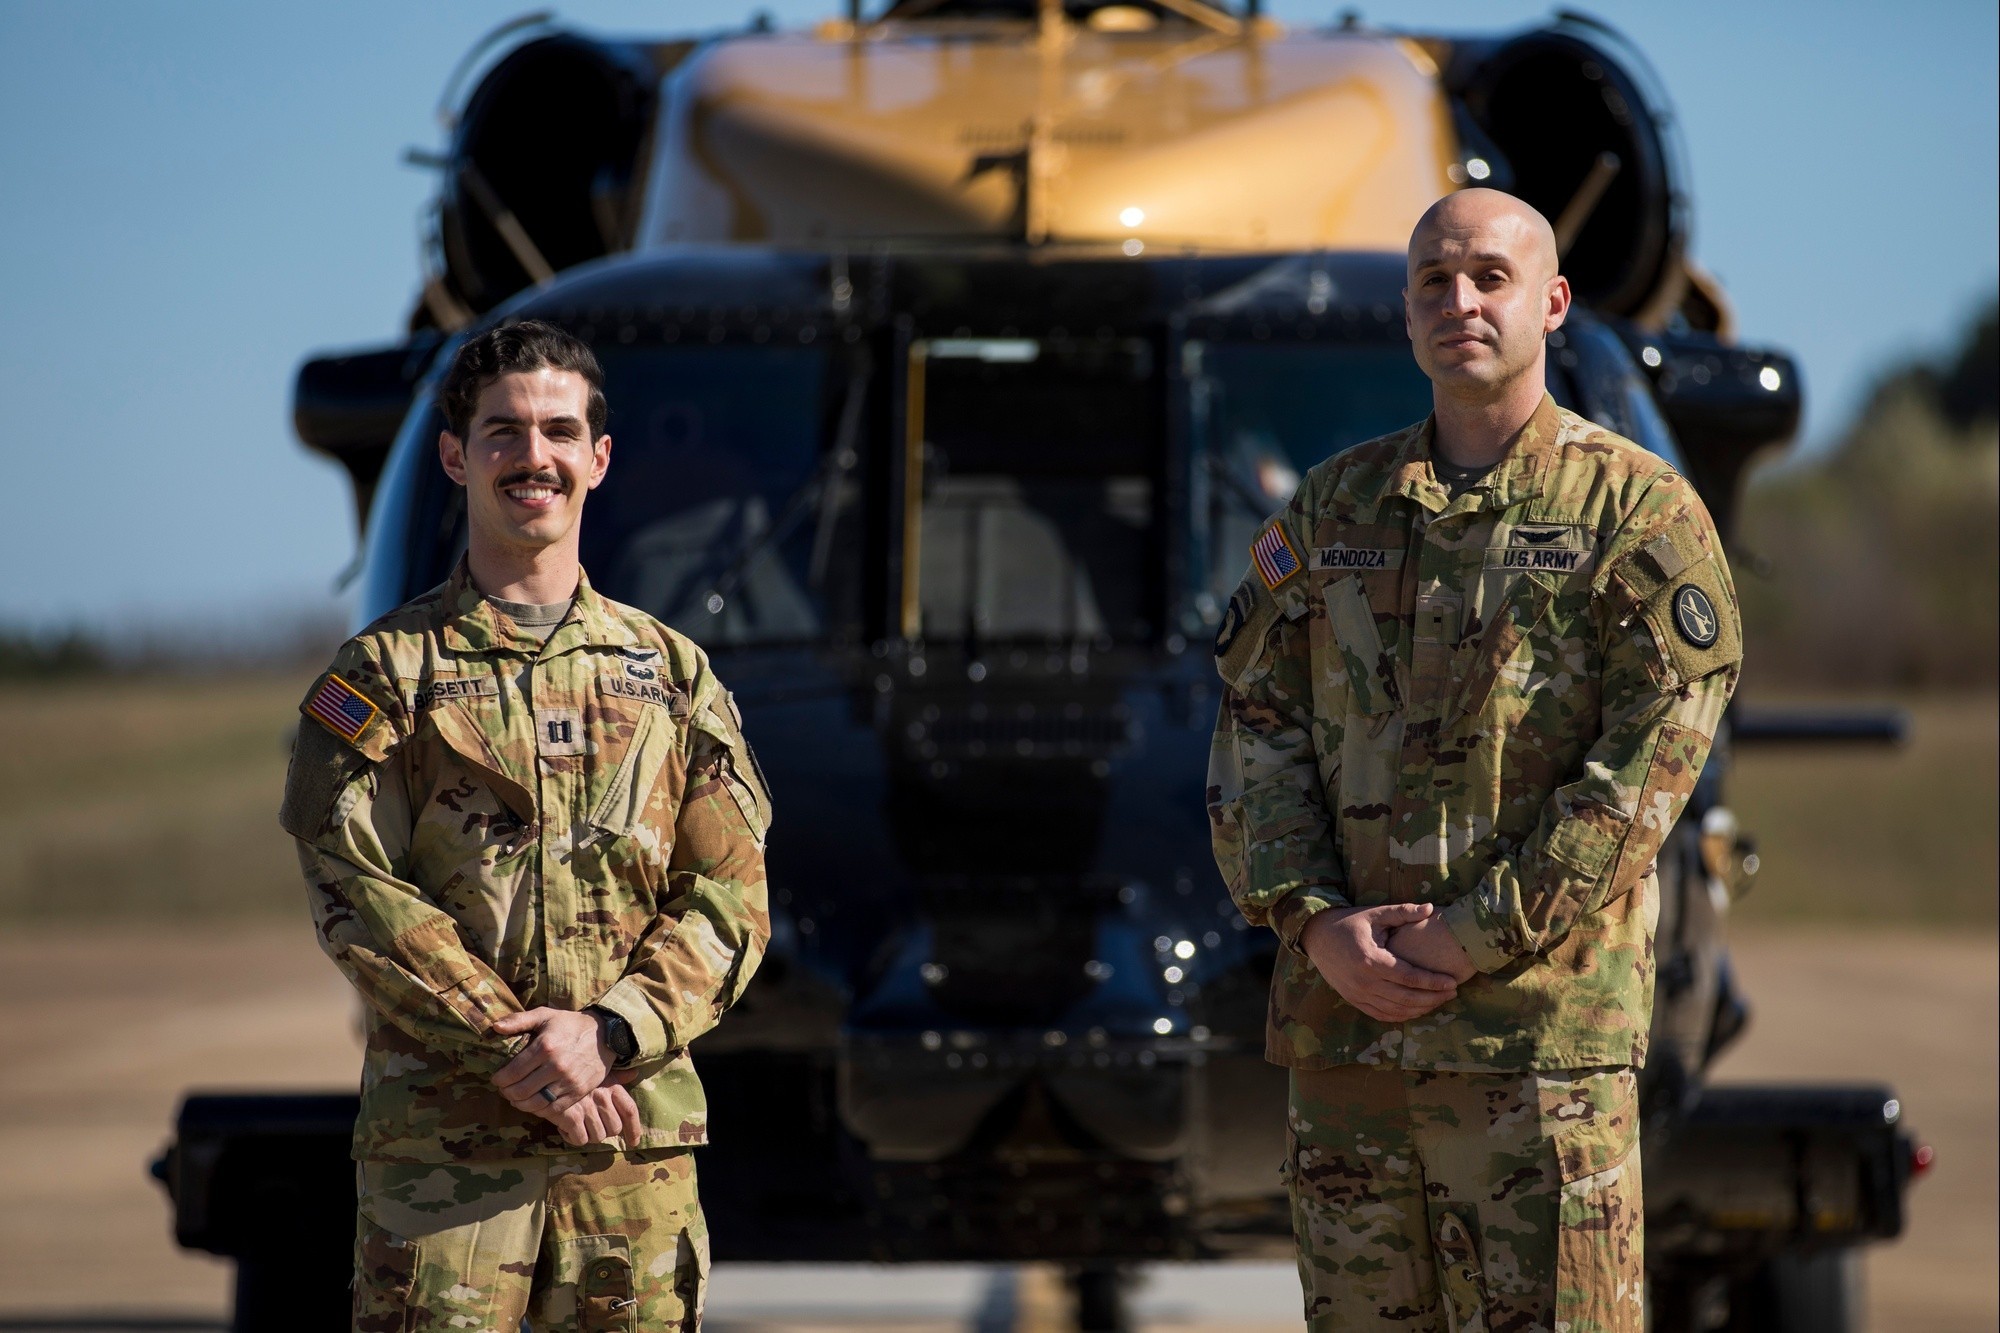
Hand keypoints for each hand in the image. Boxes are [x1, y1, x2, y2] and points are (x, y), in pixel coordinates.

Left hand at [489, 1008, 615, 1116]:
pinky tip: (534, 1102)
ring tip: (516, 1097)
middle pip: (521, 1091)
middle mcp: (557, 1066)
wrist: (606, 1035)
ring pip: (535, 1103)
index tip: (497, 1079)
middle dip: (506, 1092)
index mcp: (545, 1046)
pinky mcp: (579, 1092)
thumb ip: (518, 1020)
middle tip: (504, 1089)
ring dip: (520, 1103)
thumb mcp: (545, 1015)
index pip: (512, 1073)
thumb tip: (495, 1027)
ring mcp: (569, 1081)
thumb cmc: (570, 1024)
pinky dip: (539, 1109)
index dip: (499, 1080)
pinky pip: (553, 1109)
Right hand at [547, 1083, 642, 1148]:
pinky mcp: (572, 1117)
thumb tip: (634, 1074)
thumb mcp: (596, 1073)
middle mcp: (602, 1097)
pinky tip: (565, 1128)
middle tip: (590, 1125)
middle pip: (614, 1129)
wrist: (542, 1079)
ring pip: (598, 1137)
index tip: (633, 1142)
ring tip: (577, 1125)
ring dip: (588, 1135)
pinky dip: (573, 1138)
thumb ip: (617, 1077)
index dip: (634, 1129)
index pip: (630, 1110)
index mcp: (611, 1086)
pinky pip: (580, 1140)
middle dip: (604, 1132)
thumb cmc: (572, 1078)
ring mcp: (587, 1107)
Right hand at [1300, 904, 1461, 1022]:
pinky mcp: (1353, 999)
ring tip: (1440, 1001)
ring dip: (1420, 1009)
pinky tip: (1417, 1009)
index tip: (1453, 981)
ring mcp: (1357, 993)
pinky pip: (1381, 1015)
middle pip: (1406, 998)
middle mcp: (1364, 981)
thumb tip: (1431, 907)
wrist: (1317, 936)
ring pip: (1396, 1010)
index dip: (1434, 982)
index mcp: (1371, 959)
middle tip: (1453, 992)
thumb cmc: (1350, 922)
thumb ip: (1403, 912)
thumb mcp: (1376, 914)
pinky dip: (1401, 1015)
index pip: (1410, 977)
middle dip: (1433, 998)